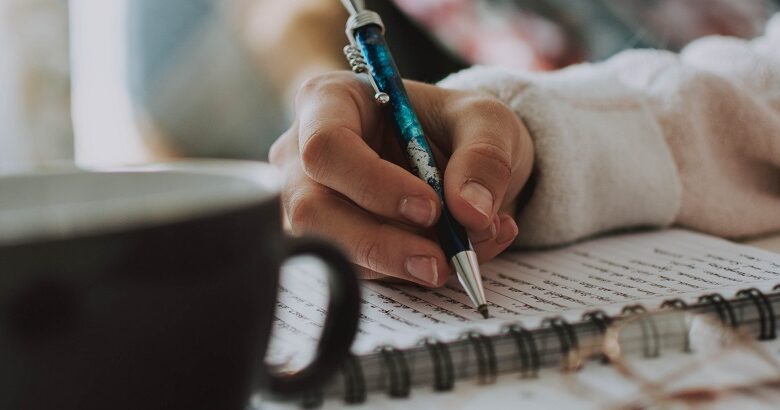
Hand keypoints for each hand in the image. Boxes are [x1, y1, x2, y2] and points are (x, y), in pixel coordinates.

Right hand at [270, 72, 533, 286]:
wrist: (459, 161)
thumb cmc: (456, 126)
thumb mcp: (486, 121)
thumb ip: (484, 157)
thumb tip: (472, 213)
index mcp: (330, 102)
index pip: (326, 145)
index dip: (374, 183)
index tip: (431, 207)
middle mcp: (303, 154)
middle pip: (313, 209)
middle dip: (380, 242)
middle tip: (440, 261)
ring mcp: (307, 202)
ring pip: (332, 248)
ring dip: (399, 264)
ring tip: (461, 255)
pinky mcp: (329, 242)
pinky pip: (356, 270)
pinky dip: (409, 272)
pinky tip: (452, 257)